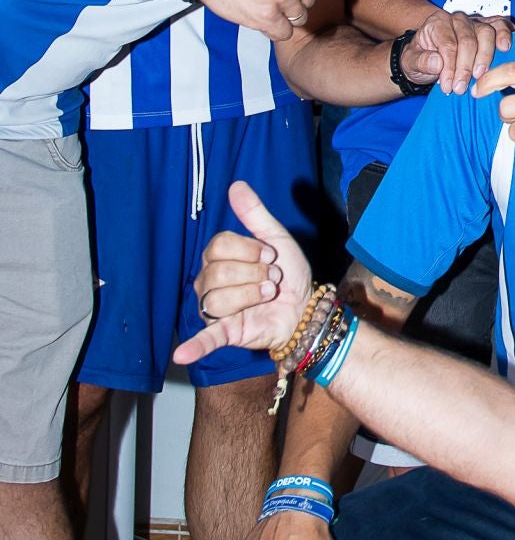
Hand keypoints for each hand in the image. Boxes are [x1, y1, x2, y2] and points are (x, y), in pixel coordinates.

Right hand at [178, 181, 312, 362]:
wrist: (306, 305)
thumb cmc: (287, 272)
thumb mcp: (276, 238)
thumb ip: (255, 214)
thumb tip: (236, 185)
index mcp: (219, 258)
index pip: (219, 246)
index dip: (249, 250)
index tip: (270, 256)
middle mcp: (210, 282)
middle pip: (218, 273)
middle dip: (255, 274)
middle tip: (272, 280)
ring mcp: (215, 308)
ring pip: (217, 299)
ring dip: (251, 295)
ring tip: (267, 296)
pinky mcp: (226, 331)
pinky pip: (206, 338)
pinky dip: (194, 346)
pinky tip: (182, 354)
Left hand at [403, 10, 510, 96]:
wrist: (427, 55)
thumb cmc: (421, 57)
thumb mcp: (411, 62)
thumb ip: (420, 61)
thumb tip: (437, 62)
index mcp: (437, 23)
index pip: (448, 44)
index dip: (450, 67)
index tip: (449, 87)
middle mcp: (458, 19)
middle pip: (469, 39)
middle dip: (466, 66)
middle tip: (461, 88)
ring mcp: (475, 22)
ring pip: (487, 32)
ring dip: (486, 56)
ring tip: (482, 75)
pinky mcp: (489, 27)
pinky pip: (501, 26)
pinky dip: (507, 35)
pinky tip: (509, 48)